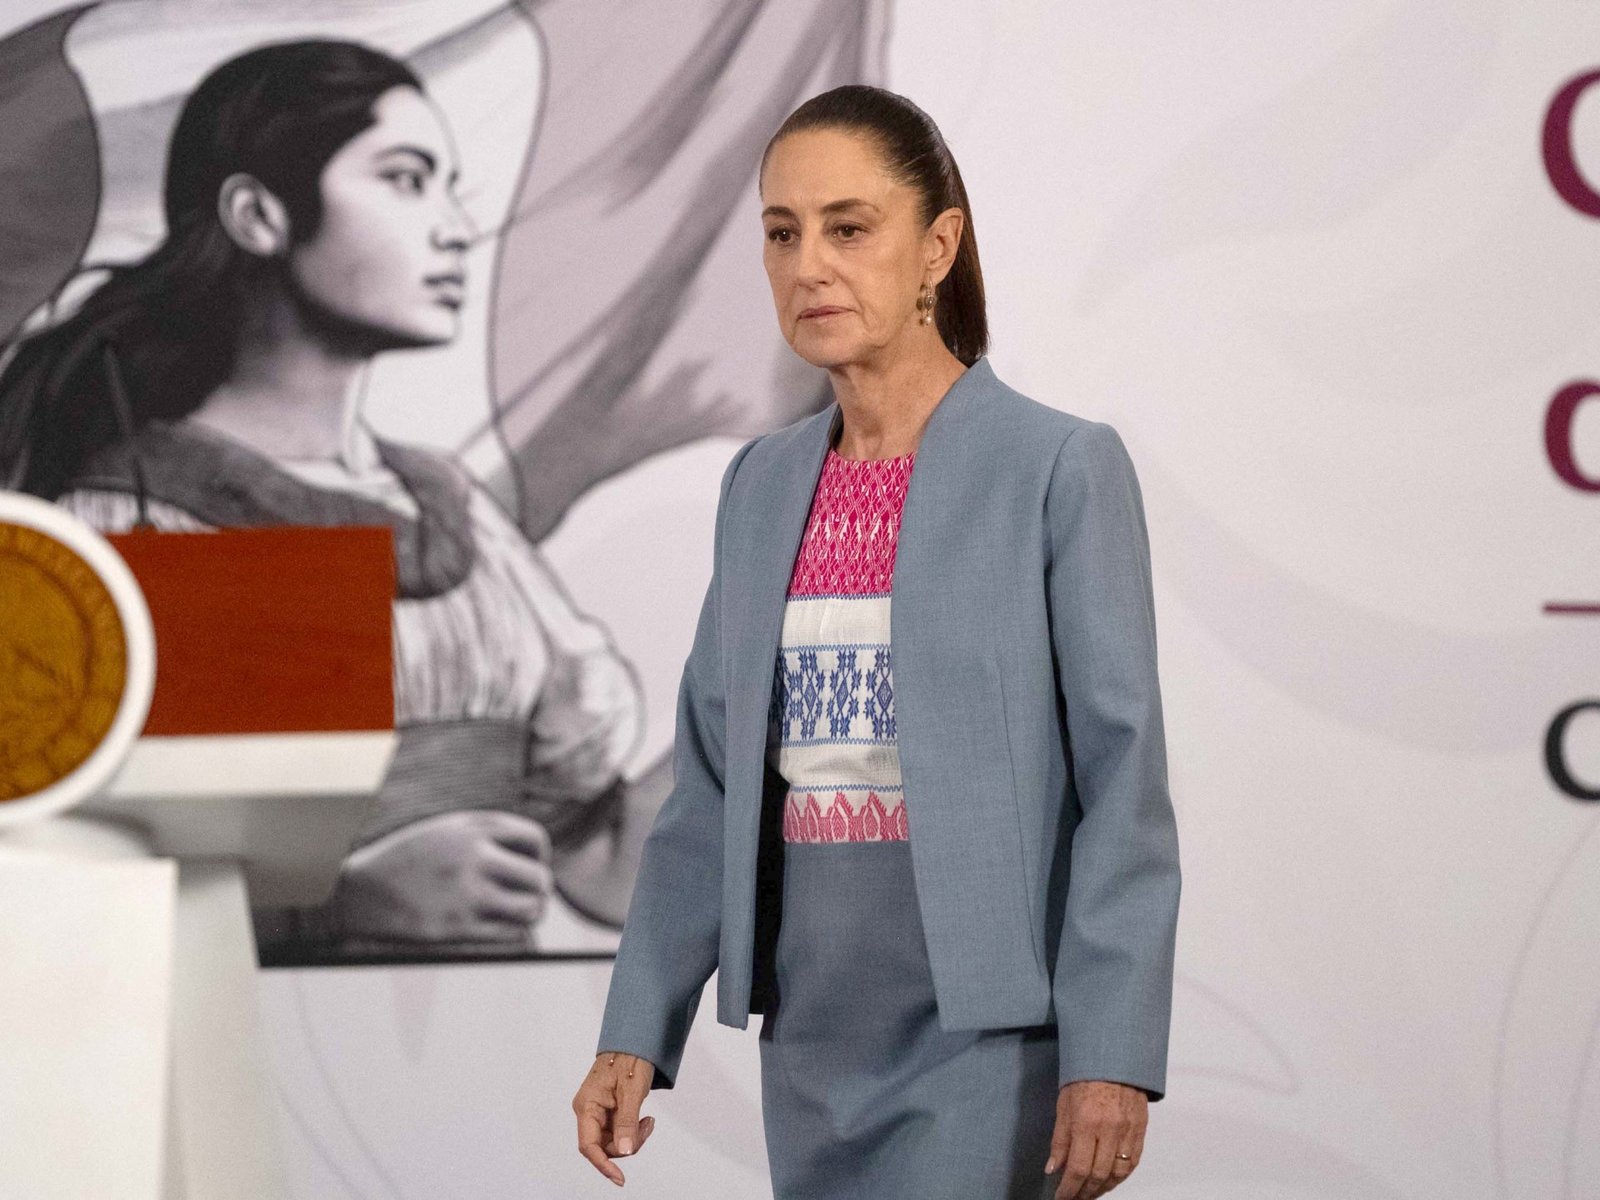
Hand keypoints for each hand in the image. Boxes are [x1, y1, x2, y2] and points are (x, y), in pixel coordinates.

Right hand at [330, 811, 553, 943]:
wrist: (360, 891)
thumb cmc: (410, 860)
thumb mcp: (447, 830)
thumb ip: (488, 834)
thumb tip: (536, 855)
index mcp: (473, 829)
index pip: (536, 840)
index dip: (540, 856)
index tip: (528, 866)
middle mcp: (473, 858)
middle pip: (540, 878)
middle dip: (540, 889)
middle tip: (528, 895)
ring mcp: (465, 894)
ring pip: (531, 909)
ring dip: (531, 913)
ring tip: (519, 912)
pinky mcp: (456, 927)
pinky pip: (510, 933)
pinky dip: (513, 931)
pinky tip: (499, 926)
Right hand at [573, 1051, 656, 1185]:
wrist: (633, 1041)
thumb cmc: (629, 1059)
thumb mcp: (632, 1091)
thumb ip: (627, 1122)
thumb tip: (624, 1152)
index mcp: (586, 1106)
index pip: (589, 1145)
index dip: (603, 1165)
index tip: (620, 1178)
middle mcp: (588, 1112)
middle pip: (603, 1146)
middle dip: (627, 1144)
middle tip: (647, 1126)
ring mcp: (597, 1113)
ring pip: (613, 1141)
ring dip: (633, 1137)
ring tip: (648, 1120)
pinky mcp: (608, 1112)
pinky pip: (619, 1132)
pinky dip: (633, 1130)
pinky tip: (645, 1119)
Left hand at [1045, 1079, 1146, 1198]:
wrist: (1114, 1057)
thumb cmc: (1084, 1078)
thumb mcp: (1063, 1106)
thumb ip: (1059, 1141)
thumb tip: (1053, 1169)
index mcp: (1086, 1122)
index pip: (1077, 1168)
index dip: (1068, 1189)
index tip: (1061, 1197)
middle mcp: (1110, 1129)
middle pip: (1098, 1176)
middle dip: (1084, 1193)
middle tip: (1074, 1198)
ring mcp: (1129, 1130)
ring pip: (1118, 1174)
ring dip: (1103, 1188)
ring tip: (1090, 1192)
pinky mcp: (1141, 1129)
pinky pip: (1133, 1163)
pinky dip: (1120, 1177)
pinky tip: (1109, 1181)